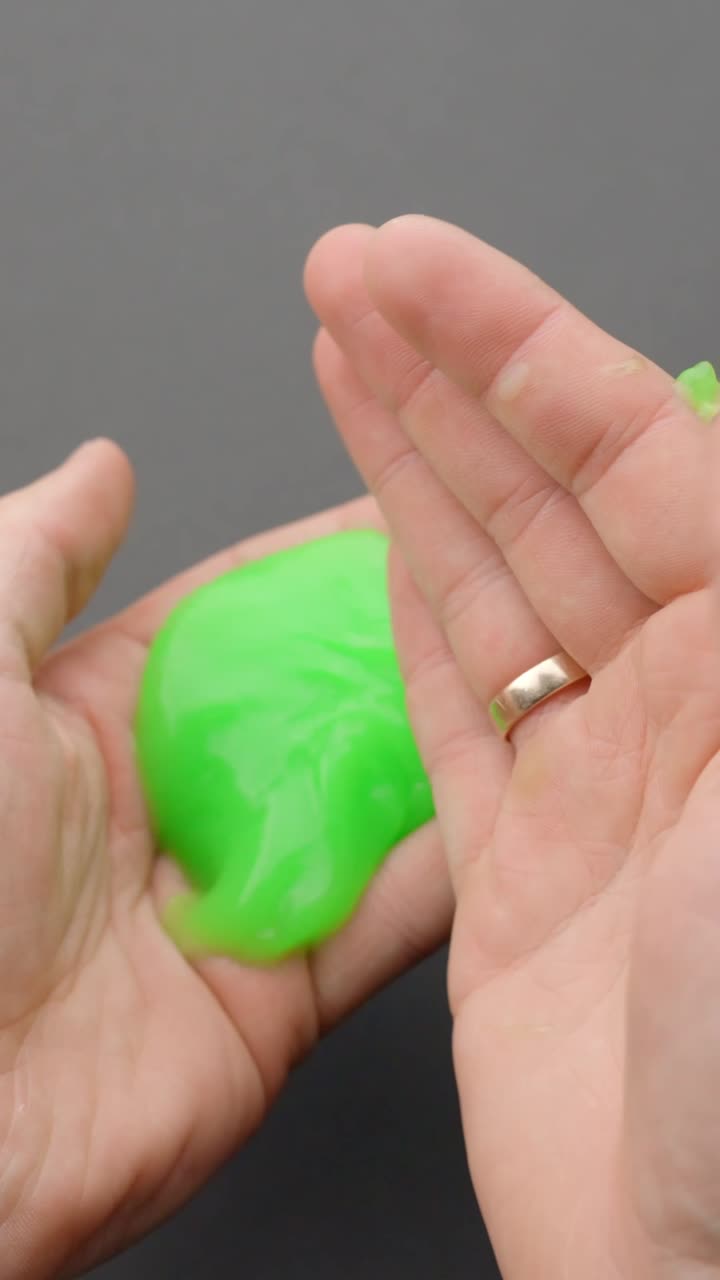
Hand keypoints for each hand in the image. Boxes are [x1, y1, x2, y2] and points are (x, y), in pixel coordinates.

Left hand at [0, 444, 450, 1279]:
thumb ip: (37, 565)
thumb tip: (98, 470)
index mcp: (102, 723)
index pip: (234, 618)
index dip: (313, 563)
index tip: (393, 510)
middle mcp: (175, 802)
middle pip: (316, 705)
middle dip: (397, 646)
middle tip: (490, 591)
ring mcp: (234, 897)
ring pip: (366, 803)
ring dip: (439, 747)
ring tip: (525, 680)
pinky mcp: (279, 992)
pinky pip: (383, 918)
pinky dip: (444, 870)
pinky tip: (509, 810)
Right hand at [306, 215, 719, 1278]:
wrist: (710, 1265)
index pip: (634, 448)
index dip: (521, 347)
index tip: (423, 270)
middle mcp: (690, 698)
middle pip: (550, 492)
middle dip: (450, 374)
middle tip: (356, 277)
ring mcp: (598, 772)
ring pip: (490, 575)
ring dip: (415, 458)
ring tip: (345, 346)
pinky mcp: (518, 852)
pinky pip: (453, 690)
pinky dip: (404, 593)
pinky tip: (377, 509)